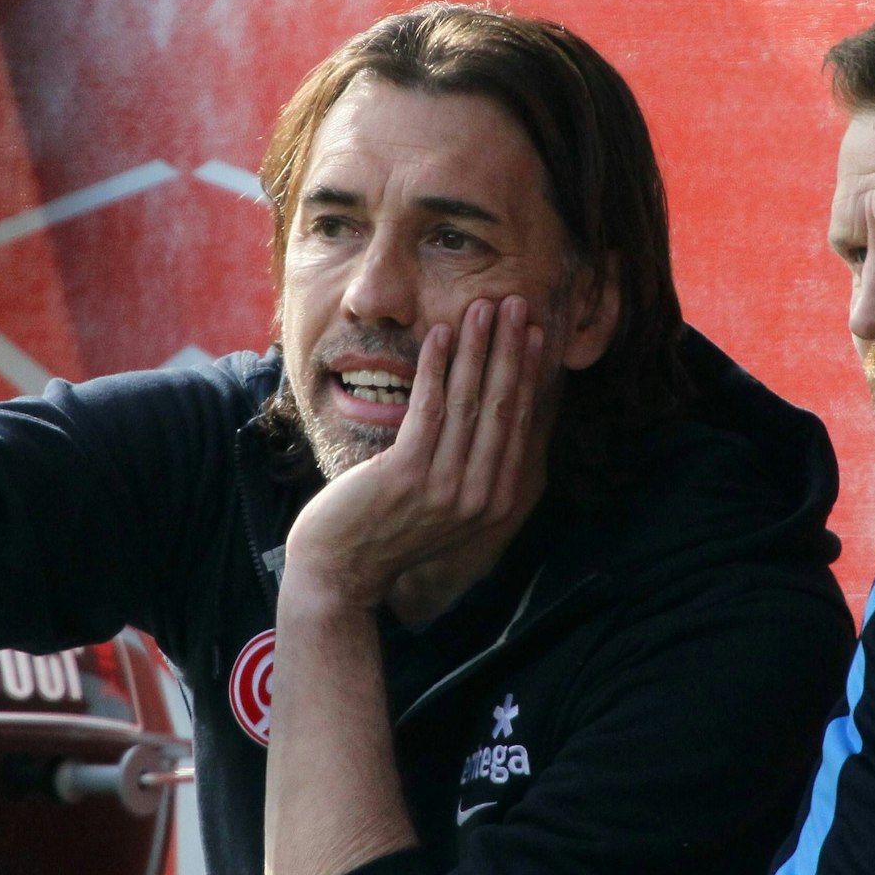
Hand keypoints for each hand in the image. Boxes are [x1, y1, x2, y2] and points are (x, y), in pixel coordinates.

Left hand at [283, 294, 545, 611]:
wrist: (341, 570)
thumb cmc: (386, 529)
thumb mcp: (441, 502)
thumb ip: (469, 466)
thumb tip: (487, 412)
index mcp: (494, 500)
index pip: (519, 423)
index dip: (527, 373)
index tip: (533, 332)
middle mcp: (479, 495)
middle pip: (503, 407)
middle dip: (510, 349)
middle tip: (517, 304)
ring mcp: (445, 488)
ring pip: (470, 402)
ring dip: (478, 348)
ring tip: (483, 306)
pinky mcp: (407, 476)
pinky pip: (428, 409)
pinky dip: (436, 367)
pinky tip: (440, 334)